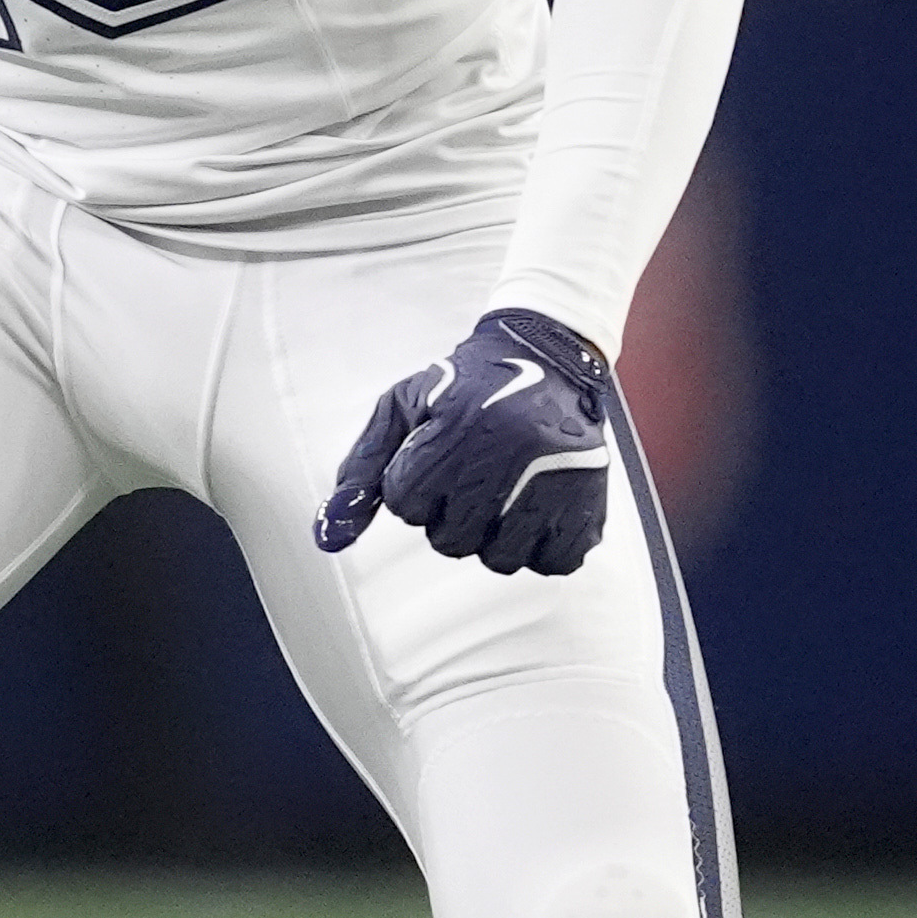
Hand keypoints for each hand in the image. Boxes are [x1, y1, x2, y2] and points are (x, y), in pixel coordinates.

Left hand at [312, 306, 621, 575]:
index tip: (437, 456)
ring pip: (500, 559)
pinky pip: (554, 562)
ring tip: (504, 489)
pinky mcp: (588, 500)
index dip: (416, 485)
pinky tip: (538, 506)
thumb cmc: (464, 386)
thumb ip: (361, 472)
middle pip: (450, 541)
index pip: (406, 504)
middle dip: (452, 514)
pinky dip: (542, 545)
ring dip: (494, 534)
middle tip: (472, 473)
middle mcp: (507, 457)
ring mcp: (553, 482)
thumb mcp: (402, 408)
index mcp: (455, 431)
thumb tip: (328, 539)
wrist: (546, 356)